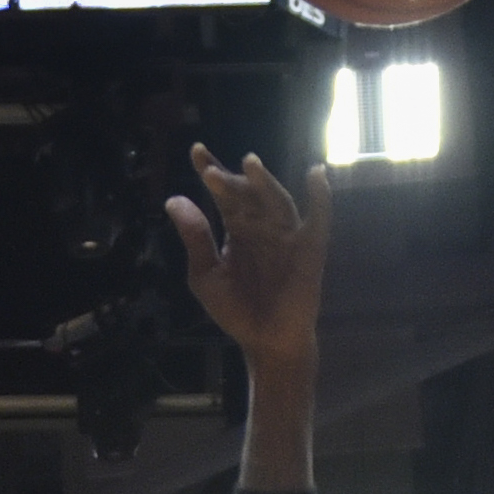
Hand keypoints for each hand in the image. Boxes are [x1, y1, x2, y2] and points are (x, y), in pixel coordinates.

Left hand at [165, 143, 326, 371]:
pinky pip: (318, 219)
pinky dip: (320, 197)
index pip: (224, 193)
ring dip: (264, 182)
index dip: (212, 170)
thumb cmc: (236, 310)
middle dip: (231, 182)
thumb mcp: (206, 276)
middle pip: (247, 194)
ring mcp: (287, 235)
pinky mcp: (310, 249)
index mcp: (237, 228)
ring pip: (276, 201)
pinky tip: (315, 174)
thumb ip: (195, 239)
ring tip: (249, 163)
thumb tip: (173, 201)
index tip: (196, 151)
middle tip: (212, 174)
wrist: (265, 342)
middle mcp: (262, 225)